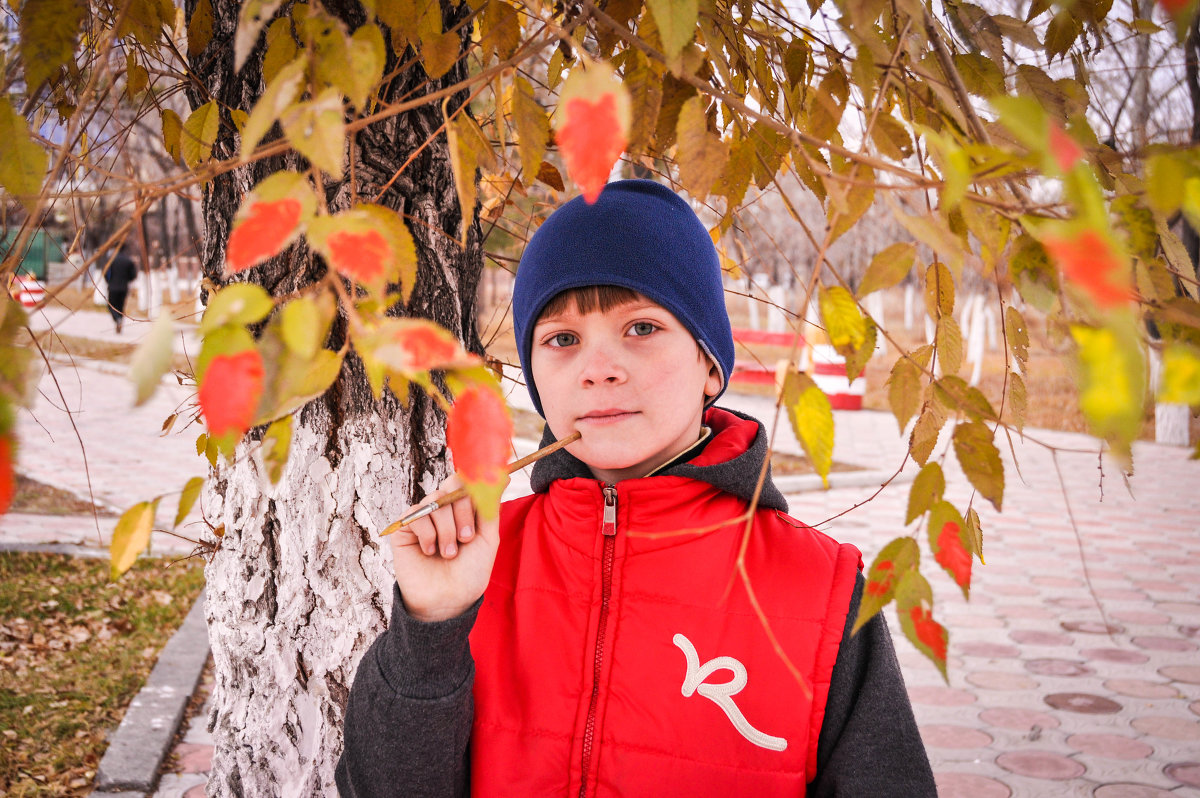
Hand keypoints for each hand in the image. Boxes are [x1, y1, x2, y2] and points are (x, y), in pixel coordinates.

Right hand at [388, 474, 503, 622]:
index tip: (481, 502)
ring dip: (447, 529)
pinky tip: (430, 552)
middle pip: (451, 485)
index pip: (466, 481)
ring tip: (449, 553)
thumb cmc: (470, 572)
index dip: (474, 489)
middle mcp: (444, 510)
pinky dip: (428, 535)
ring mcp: (424, 517)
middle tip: (466, 538)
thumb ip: (491, 508)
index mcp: (464, 509)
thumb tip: (504, 478)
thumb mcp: (488, 538)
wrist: (448, 599)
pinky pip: (416, 515)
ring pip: (435, 502)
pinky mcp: (405, 528)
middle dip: (463, 512)